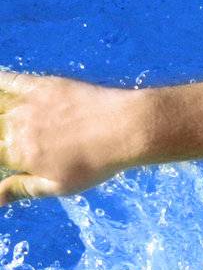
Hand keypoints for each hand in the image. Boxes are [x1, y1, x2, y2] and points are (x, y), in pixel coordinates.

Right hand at [0, 71, 142, 205]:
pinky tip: (2, 95)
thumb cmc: (96, 163)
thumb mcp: (61, 185)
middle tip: (8, 142)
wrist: (124, 129)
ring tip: (5, 124)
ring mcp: (26, 104)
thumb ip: (23, 189)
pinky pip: (5, 80)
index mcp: (18, 154)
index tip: (4, 157)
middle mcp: (15, 127)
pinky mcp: (38, 85)